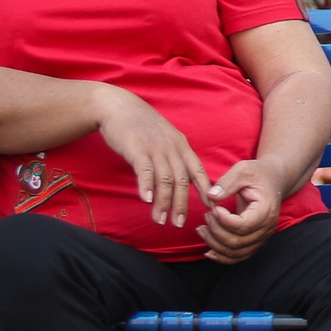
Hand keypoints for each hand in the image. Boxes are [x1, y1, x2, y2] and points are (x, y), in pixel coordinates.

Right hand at [96, 88, 207, 227]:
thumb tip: (181, 180)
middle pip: (182, 181)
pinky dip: (147, 186)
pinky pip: (145, 170)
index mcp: (181, 146)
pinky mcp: (137, 149)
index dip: (205, 189)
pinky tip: (146, 201)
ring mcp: (155, 148)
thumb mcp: (166, 139)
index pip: (198, 170)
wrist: (120, 107)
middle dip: (181, 204)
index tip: (210, 207)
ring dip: (163, 202)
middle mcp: (172, 148)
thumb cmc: (143, 127)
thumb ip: (174, 157)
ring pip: (165, 180)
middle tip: (179, 223)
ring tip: (160, 220)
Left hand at [201, 160, 284, 263]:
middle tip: (206, 216)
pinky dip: (222, 257)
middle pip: (237, 242)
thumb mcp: (243, 170)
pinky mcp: (255, 242)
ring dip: (214, 244)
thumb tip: (210, 196)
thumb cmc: (258, 174)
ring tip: (201, 229)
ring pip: (236, 252)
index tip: (214, 207)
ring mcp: (262, 237)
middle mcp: (267, 228)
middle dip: (215, 231)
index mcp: (266, 210)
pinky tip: (208, 251)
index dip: (223, 220)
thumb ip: (227, 182)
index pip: (243, 225)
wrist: (273, 180)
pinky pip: (238, 257)